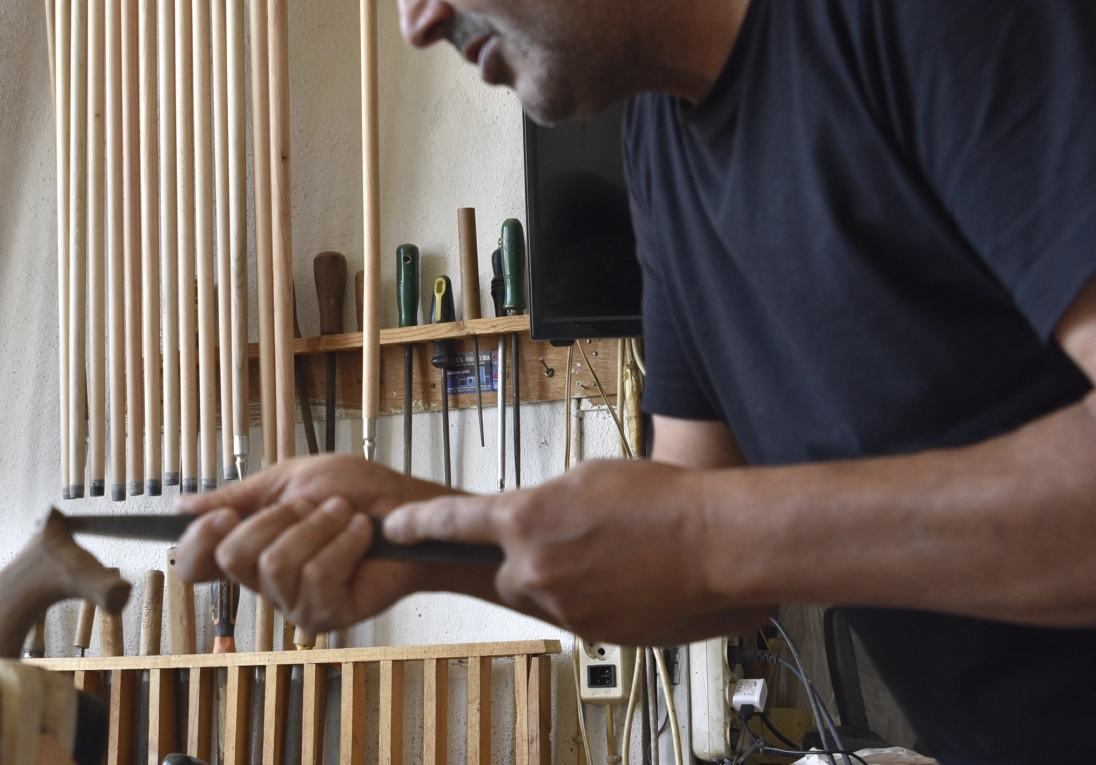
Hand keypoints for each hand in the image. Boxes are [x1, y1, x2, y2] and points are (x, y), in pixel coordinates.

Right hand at [174, 455, 484, 633]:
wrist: (409, 509)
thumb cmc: (357, 492)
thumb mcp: (291, 480)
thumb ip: (238, 496)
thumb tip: (182, 505)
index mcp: (252, 546)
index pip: (196, 564)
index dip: (197, 542)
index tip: (225, 515)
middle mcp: (266, 582)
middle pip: (232, 557)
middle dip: (277, 519)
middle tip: (313, 506)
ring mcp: (294, 603)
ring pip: (275, 564)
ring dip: (318, 527)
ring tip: (346, 517)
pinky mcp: (325, 616)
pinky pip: (315, 578)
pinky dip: (343, 545)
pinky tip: (361, 536)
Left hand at [384, 458, 774, 644]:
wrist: (714, 543)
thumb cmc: (661, 500)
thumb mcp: (586, 478)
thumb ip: (544, 502)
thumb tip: (531, 517)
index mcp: (526, 518)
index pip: (453, 522)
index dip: (418, 525)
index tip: (394, 526)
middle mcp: (534, 566)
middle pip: (506, 569)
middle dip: (528, 558)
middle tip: (575, 542)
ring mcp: (562, 604)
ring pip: (543, 593)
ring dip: (565, 578)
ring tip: (614, 556)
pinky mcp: (591, 631)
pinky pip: (575, 614)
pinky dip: (592, 598)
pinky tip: (627, 579)